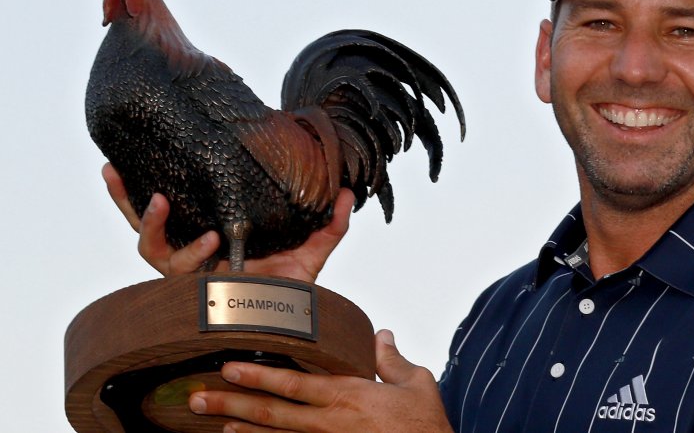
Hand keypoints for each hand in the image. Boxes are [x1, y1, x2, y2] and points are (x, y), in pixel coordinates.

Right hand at [102, 163, 353, 281]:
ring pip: (151, 248)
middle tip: (114, 169)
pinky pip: (178, 273)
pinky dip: (189, 252)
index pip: (173, 207)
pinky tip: (208, 238)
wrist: (293, 325)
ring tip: (161, 200)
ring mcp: (188, 273)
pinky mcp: (193, 292)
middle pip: (146, 223)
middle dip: (124, 197)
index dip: (146, 187)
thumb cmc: (293, 288)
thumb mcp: (311, 249)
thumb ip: (328, 222)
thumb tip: (348, 191)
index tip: (129, 159)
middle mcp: (192, 253)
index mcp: (211, 234)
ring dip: (152, 223)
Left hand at [189, 329, 452, 432]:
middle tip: (200, 398)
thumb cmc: (425, 427)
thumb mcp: (416, 385)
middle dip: (232, 404)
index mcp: (348, 396)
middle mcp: (330, 423)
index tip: (230, 367)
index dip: (258, 376)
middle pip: (272, 413)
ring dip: (242, 430)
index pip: (293, 384)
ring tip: (214, 423)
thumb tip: (381, 337)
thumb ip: (392, 360)